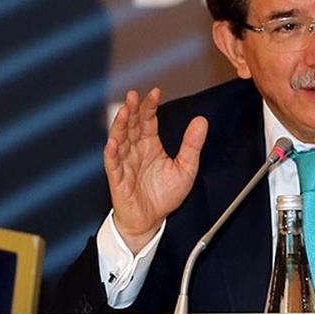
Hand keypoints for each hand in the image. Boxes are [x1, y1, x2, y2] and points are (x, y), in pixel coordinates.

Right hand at [104, 88, 207, 253]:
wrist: (151, 221)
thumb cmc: (165, 195)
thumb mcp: (186, 167)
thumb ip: (192, 144)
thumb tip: (202, 120)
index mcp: (150, 145)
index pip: (148, 120)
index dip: (150, 106)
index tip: (155, 92)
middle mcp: (136, 150)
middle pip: (131, 125)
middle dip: (132, 109)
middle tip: (133, 95)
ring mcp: (125, 162)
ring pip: (120, 139)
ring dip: (120, 125)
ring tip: (123, 111)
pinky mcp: (118, 178)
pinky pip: (113, 163)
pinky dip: (112, 152)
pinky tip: (113, 142)